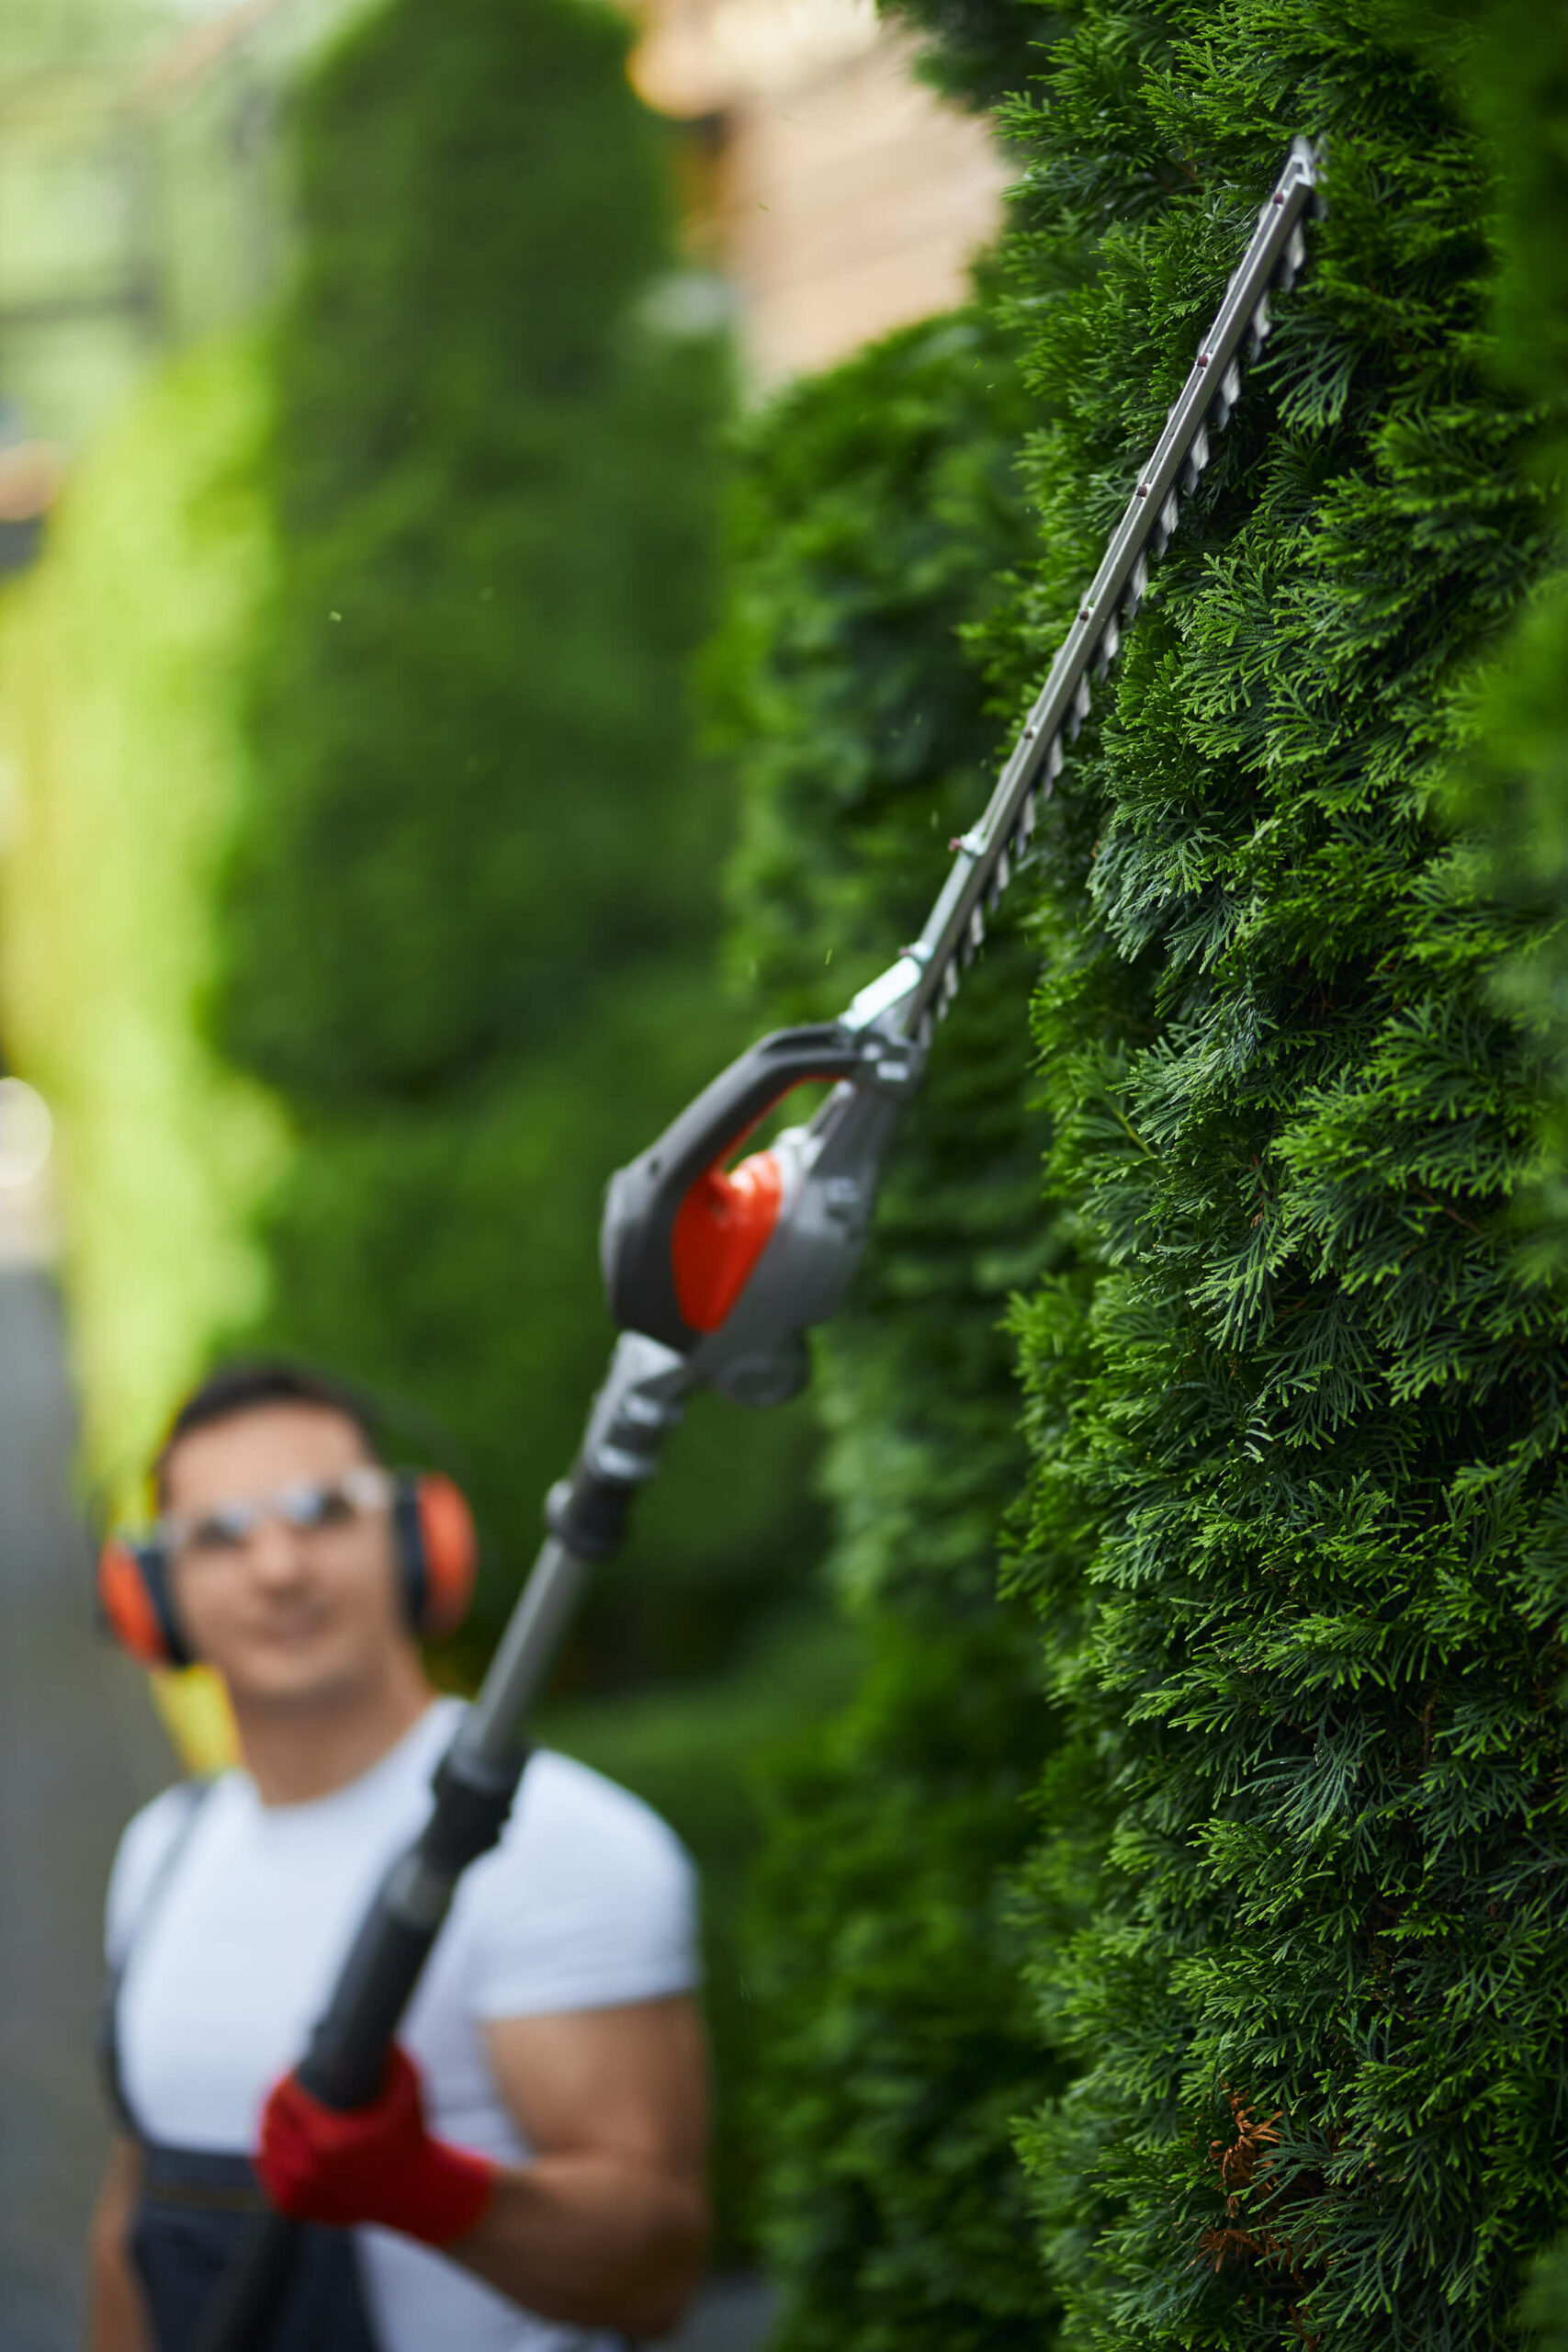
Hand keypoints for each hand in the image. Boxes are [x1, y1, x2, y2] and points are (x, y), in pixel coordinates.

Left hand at [258, 2045, 495, 2247]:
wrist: (414, 2193)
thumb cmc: (412, 2135)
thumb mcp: (410, 2088)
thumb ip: (394, 2053)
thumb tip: (374, 2017)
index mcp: (330, 2138)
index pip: (285, 2098)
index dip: (284, 2079)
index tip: (290, 2069)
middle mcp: (310, 2168)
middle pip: (271, 2121)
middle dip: (273, 2099)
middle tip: (282, 2084)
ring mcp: (301, 2191)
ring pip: (266, 2147)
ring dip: (269, 2124)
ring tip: (277, 2107)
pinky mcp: (297, 2207)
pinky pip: (269, 2173)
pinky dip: (268, 2154)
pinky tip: (272, 2137)